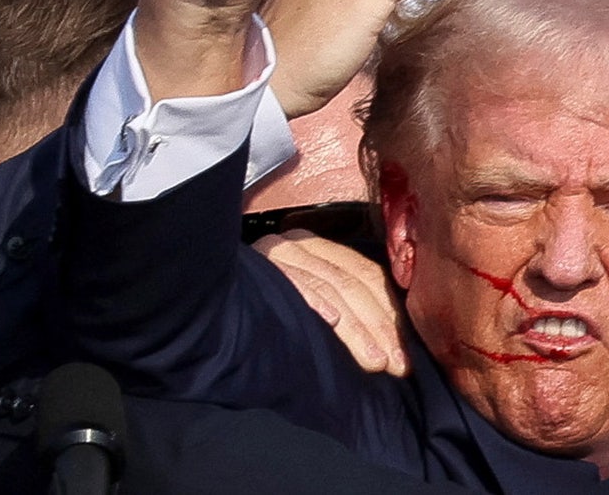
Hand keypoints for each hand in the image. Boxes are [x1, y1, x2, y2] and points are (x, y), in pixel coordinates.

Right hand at [254, 229, 408, 375]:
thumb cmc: (262, 306)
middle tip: (395, 364)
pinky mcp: (259, 265)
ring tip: (374, 360)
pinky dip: (315, 301)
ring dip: (355, 328)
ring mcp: (279, 252)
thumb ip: (342, 303)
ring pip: (331, 286)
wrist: (204, 299)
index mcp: (320, 248)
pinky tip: (330, 320)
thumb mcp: (309, 298)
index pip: (366, 276)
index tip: (403, 355)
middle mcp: (301, 244)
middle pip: (353, 284)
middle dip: (379, 328)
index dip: (389, 315)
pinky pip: (294, 282)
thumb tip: (386, 340)